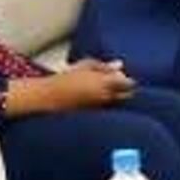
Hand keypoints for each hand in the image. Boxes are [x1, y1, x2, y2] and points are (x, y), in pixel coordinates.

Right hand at [10, 60, 134, 115]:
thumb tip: (120, 64)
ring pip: (118, 103)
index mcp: (105, 82)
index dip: (129, 81)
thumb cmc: (67, 77)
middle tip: (118, 84)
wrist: (50, 96)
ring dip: (117, 97)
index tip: (125, 78)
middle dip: (126, 90)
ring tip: (104, 89)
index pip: (129, 83)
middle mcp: (106, 97)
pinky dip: (108, 103)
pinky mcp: (95, 115)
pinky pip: (108, 108)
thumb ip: (104, 66)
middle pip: (128, 95)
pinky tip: (97, 98)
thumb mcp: (85, 65)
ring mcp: (101, 107)